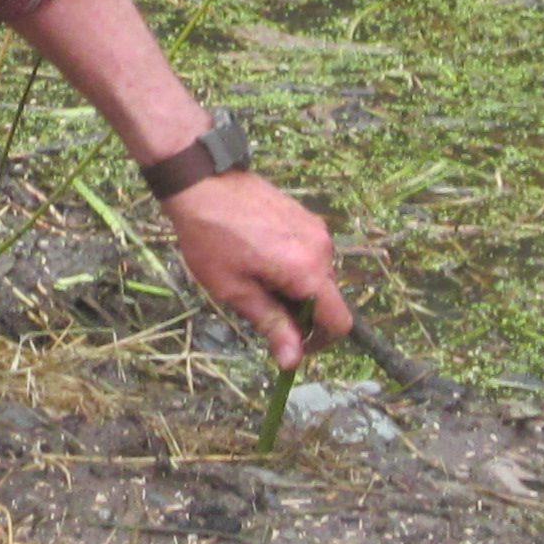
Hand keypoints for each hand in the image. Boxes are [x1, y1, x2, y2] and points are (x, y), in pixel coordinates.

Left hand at [162, 169, 352, 371]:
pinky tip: (261, 258)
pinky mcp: (307, 217)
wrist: (203, 181)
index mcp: (307, 270)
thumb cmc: (211, 238)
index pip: (340, 321)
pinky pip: (311, 255)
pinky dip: (294, 267)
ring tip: (255, 278)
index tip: (292, 344)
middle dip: (301, 313)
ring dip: (295, 289)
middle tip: (260, 305)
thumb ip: (270, 324)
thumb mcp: (234, 290)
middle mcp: (323, 249)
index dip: (321, 342)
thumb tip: (293, 361)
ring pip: (318, 277)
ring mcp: (317, 229)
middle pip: (327, 299)